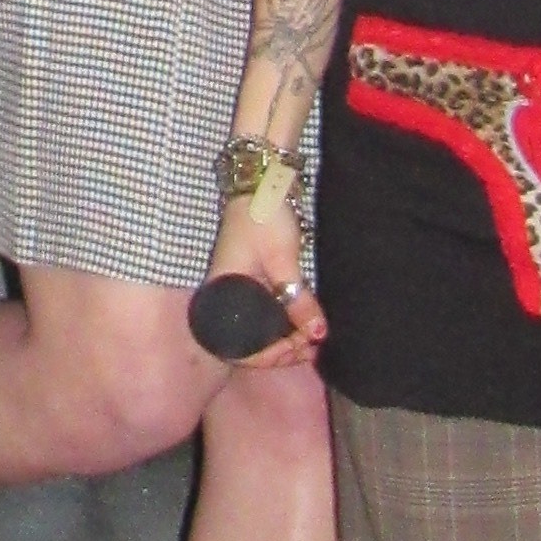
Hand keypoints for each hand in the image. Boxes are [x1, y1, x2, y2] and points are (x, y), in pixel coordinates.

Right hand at [199, 195, 325, 370]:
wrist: (263, 184)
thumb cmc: (264, 219)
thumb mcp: (284, 261)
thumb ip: (298, 300)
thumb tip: (317, 334)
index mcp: (223, 296)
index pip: (239, 346)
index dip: (269, 357)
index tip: (300, 349)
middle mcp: (227, 299)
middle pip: (249, 342)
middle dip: (281, 350)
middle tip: (313, 345)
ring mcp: (240, 291)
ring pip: (260, 329)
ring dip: (285, 338)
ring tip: (313, 336)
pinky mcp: (253, 282)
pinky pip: (266, 314)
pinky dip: (285, 322)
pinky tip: (304, 322)